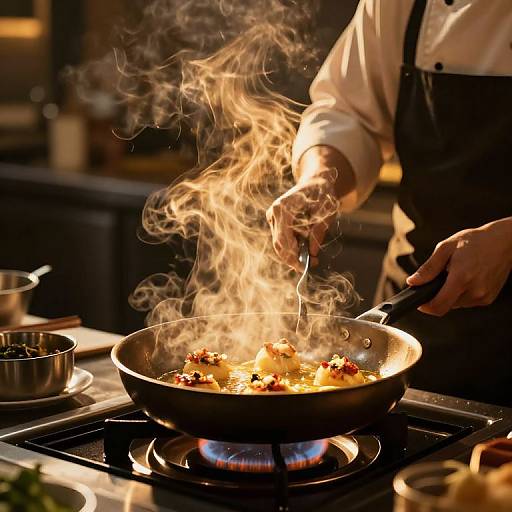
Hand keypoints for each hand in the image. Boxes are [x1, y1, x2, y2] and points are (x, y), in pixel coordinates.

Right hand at [266, 145, 354, 270]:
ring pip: (280, 245)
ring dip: (295, 254)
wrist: (316, 181)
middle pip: (279, 244)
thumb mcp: (327, 211)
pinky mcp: (276, 222)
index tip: (306, 267)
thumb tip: (312, 252)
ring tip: (313, 258)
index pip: (283, 239)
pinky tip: (308, 249)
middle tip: (313, 265)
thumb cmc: (323, 193)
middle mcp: (274, 213)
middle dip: (294, 259)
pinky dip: (294, 248)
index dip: (293, 256)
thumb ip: (319, 231)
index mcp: (283, 208)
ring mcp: (273, 217)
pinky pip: (283, 240)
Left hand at [406, 218, 511, 315]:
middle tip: (438, 280)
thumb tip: (412, 282)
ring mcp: (483, 296)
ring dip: (450, 294)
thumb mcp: (446, 248)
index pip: (438, 306)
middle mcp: (474, 291)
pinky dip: (461, 294)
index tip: (419, 301)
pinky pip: (467, 302)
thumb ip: (428, 268)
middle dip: (437, 297)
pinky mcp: (489, 298)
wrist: (504, 241)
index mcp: (461, 278)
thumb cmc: (474, 241)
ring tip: (454, 275)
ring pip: (456, 304)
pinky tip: (466, 278)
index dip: (425, 307)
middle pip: (446, 306)